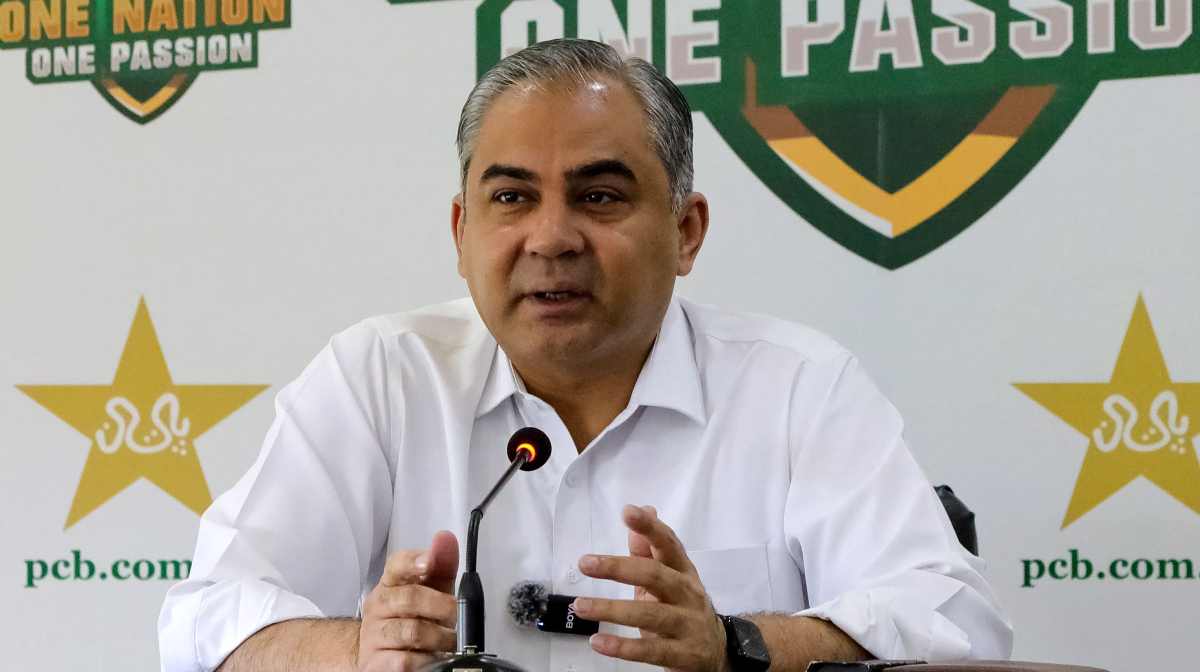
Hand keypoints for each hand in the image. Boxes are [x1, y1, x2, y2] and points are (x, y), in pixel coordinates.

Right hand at [357, 530, 458, 671]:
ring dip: (439, 637)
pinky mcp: (376, 664)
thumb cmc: (409, 618)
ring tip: (448, 641)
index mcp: (391, 584)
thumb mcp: (430, 589)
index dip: (413, 561)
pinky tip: (431, 657)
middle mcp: (379, 606)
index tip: (428, 561)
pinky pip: (405, 662)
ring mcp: (375, 635)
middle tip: (455, 615)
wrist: (379, 654)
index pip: (396, 565)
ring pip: (411, 632)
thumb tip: (445, 539)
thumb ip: (440, 565)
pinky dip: (425, 660)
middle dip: (441, 606)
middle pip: (410, 598)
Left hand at [573, 505, 729, 671]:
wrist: (716, 651)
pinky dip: (622, 647)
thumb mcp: (669, 577)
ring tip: (580, 605)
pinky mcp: (681, 654)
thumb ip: (650, 548)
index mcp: (683, 571)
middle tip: (586, 562)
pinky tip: (598, 642)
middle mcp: (687, 593)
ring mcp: (686, 624)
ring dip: (611, 609)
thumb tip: (641, 509)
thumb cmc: (682, 607)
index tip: (628, 512)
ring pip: (649, 614)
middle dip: (618, 567)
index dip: (650, 527)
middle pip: (655, 575)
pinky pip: (650, 650)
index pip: (668, 544)